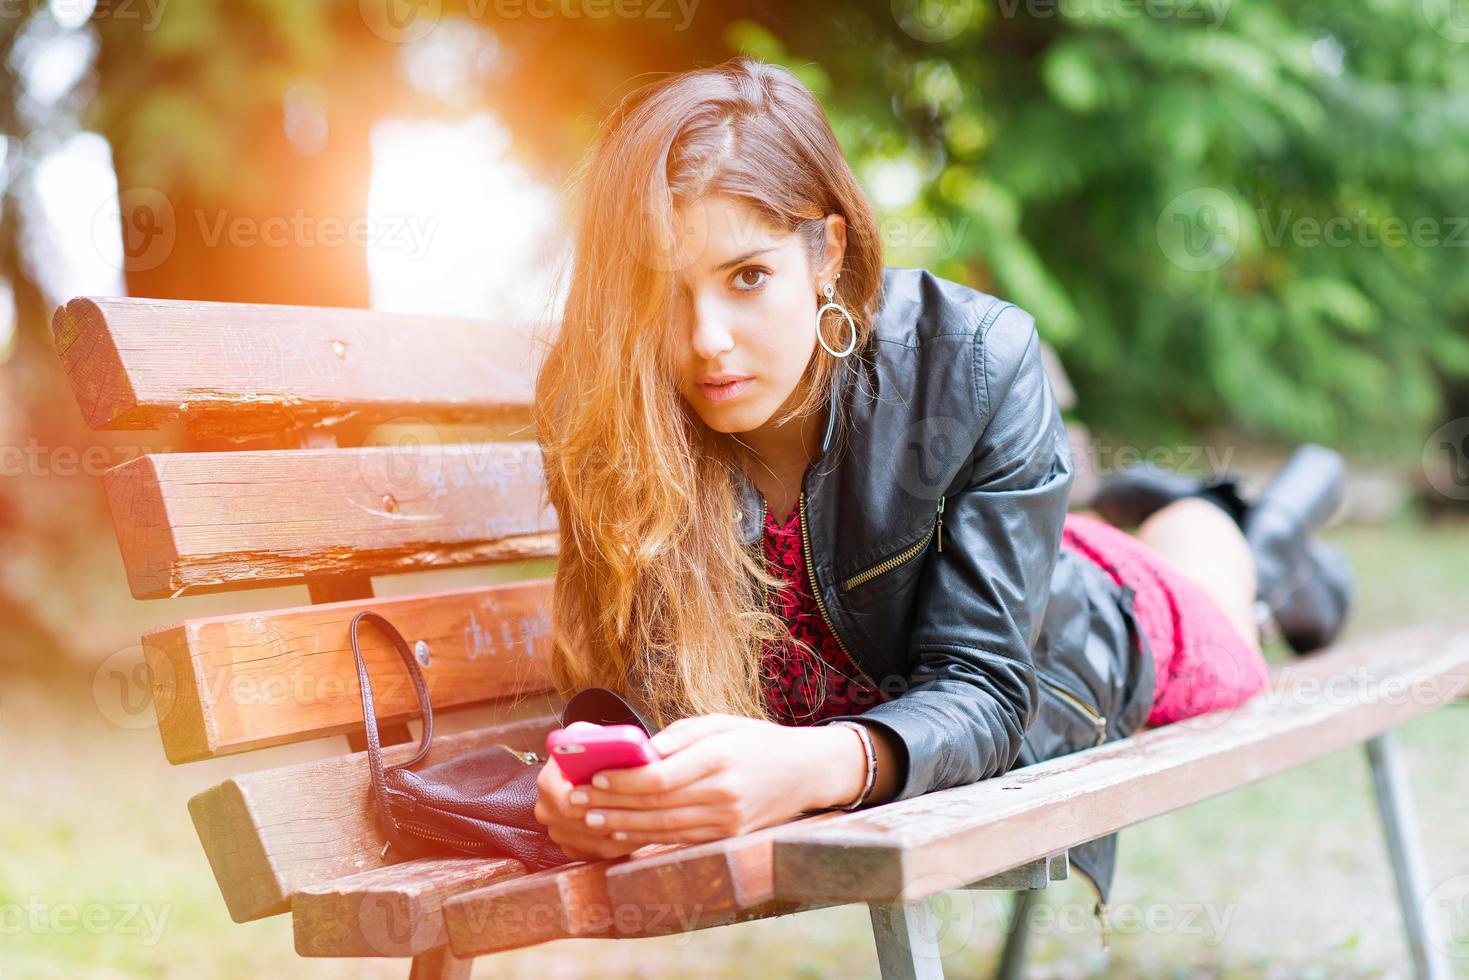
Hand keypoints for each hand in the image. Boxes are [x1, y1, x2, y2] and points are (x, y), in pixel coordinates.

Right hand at [534, 723, 646, 861]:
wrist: (588, 770)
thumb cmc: (593, 751)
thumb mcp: (591, 735)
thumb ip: (596, 738)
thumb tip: (617, 746)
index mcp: (547, 781)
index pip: (567, 799)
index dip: (596, 800)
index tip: (624, 796)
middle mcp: (546, 809)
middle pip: (583, 824)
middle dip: (614, 817)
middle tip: (645, 814)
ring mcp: (558, 832)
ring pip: (595, 842)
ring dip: (623, 833)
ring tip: (650, 822)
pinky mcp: (572, 848)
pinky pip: (599, 853)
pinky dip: (622, 844)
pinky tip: (641, 831)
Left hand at [548, 713, 867, 846]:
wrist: (808, 772)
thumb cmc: (757, 741)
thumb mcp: (722, 723)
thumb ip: (680, 736)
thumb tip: (639, 751)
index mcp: (720, 758)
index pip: (661, 776)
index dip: (623, 779)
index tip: (593, 775)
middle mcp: (724, 794)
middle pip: (656, 805)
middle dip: (611, 803)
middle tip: (576, 799)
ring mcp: (728, 821)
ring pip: (664, 828)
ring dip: (623, 825)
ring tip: (590, 818)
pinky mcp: (729, 838)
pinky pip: (680, 841)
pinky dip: (648, 839)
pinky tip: (623, 834)